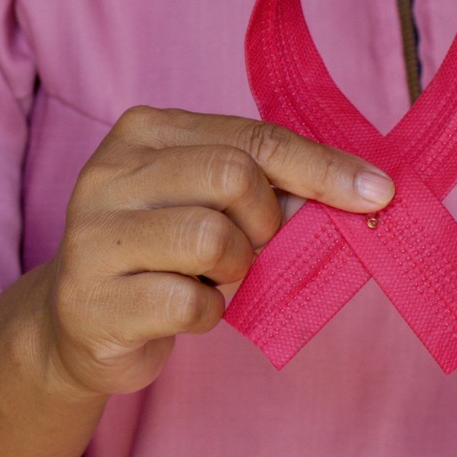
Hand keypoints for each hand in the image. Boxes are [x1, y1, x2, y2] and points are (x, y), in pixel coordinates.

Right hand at [41, 105, 394, 398]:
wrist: (78, 323)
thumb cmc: (160, 254)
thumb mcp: (205, 202)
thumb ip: (265, 187)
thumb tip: (358, 193)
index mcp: (141, 132)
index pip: (252, 137)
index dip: (322, 167)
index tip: (378, 192)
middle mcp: (107, 174)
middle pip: (233, 177)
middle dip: (267, 222)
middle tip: (256, 248)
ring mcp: (92, 237)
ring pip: (212, 238)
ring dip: (236, 269)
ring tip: (213, 278)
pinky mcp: (92, 301)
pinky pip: (189, 304)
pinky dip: (208, 314)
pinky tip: (184, 311)